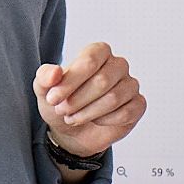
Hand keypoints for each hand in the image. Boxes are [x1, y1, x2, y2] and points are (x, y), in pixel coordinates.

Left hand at [33, 41, 143, 164]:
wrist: (72, 131)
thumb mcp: (45, 90)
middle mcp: (118, 65)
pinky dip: (105, 121)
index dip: (70, 82)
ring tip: (73, 118)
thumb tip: (55, 72)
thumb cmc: (62, 103)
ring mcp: (130, 85)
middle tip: (62, 110)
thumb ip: (45, 77)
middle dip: (77, 100)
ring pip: (114, 98)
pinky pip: (126, 113)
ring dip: (88, 113)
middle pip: (102, 81)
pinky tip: (95, 121)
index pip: (89, 61)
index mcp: (99, 52)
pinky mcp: (138, 105)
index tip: (53, 98)